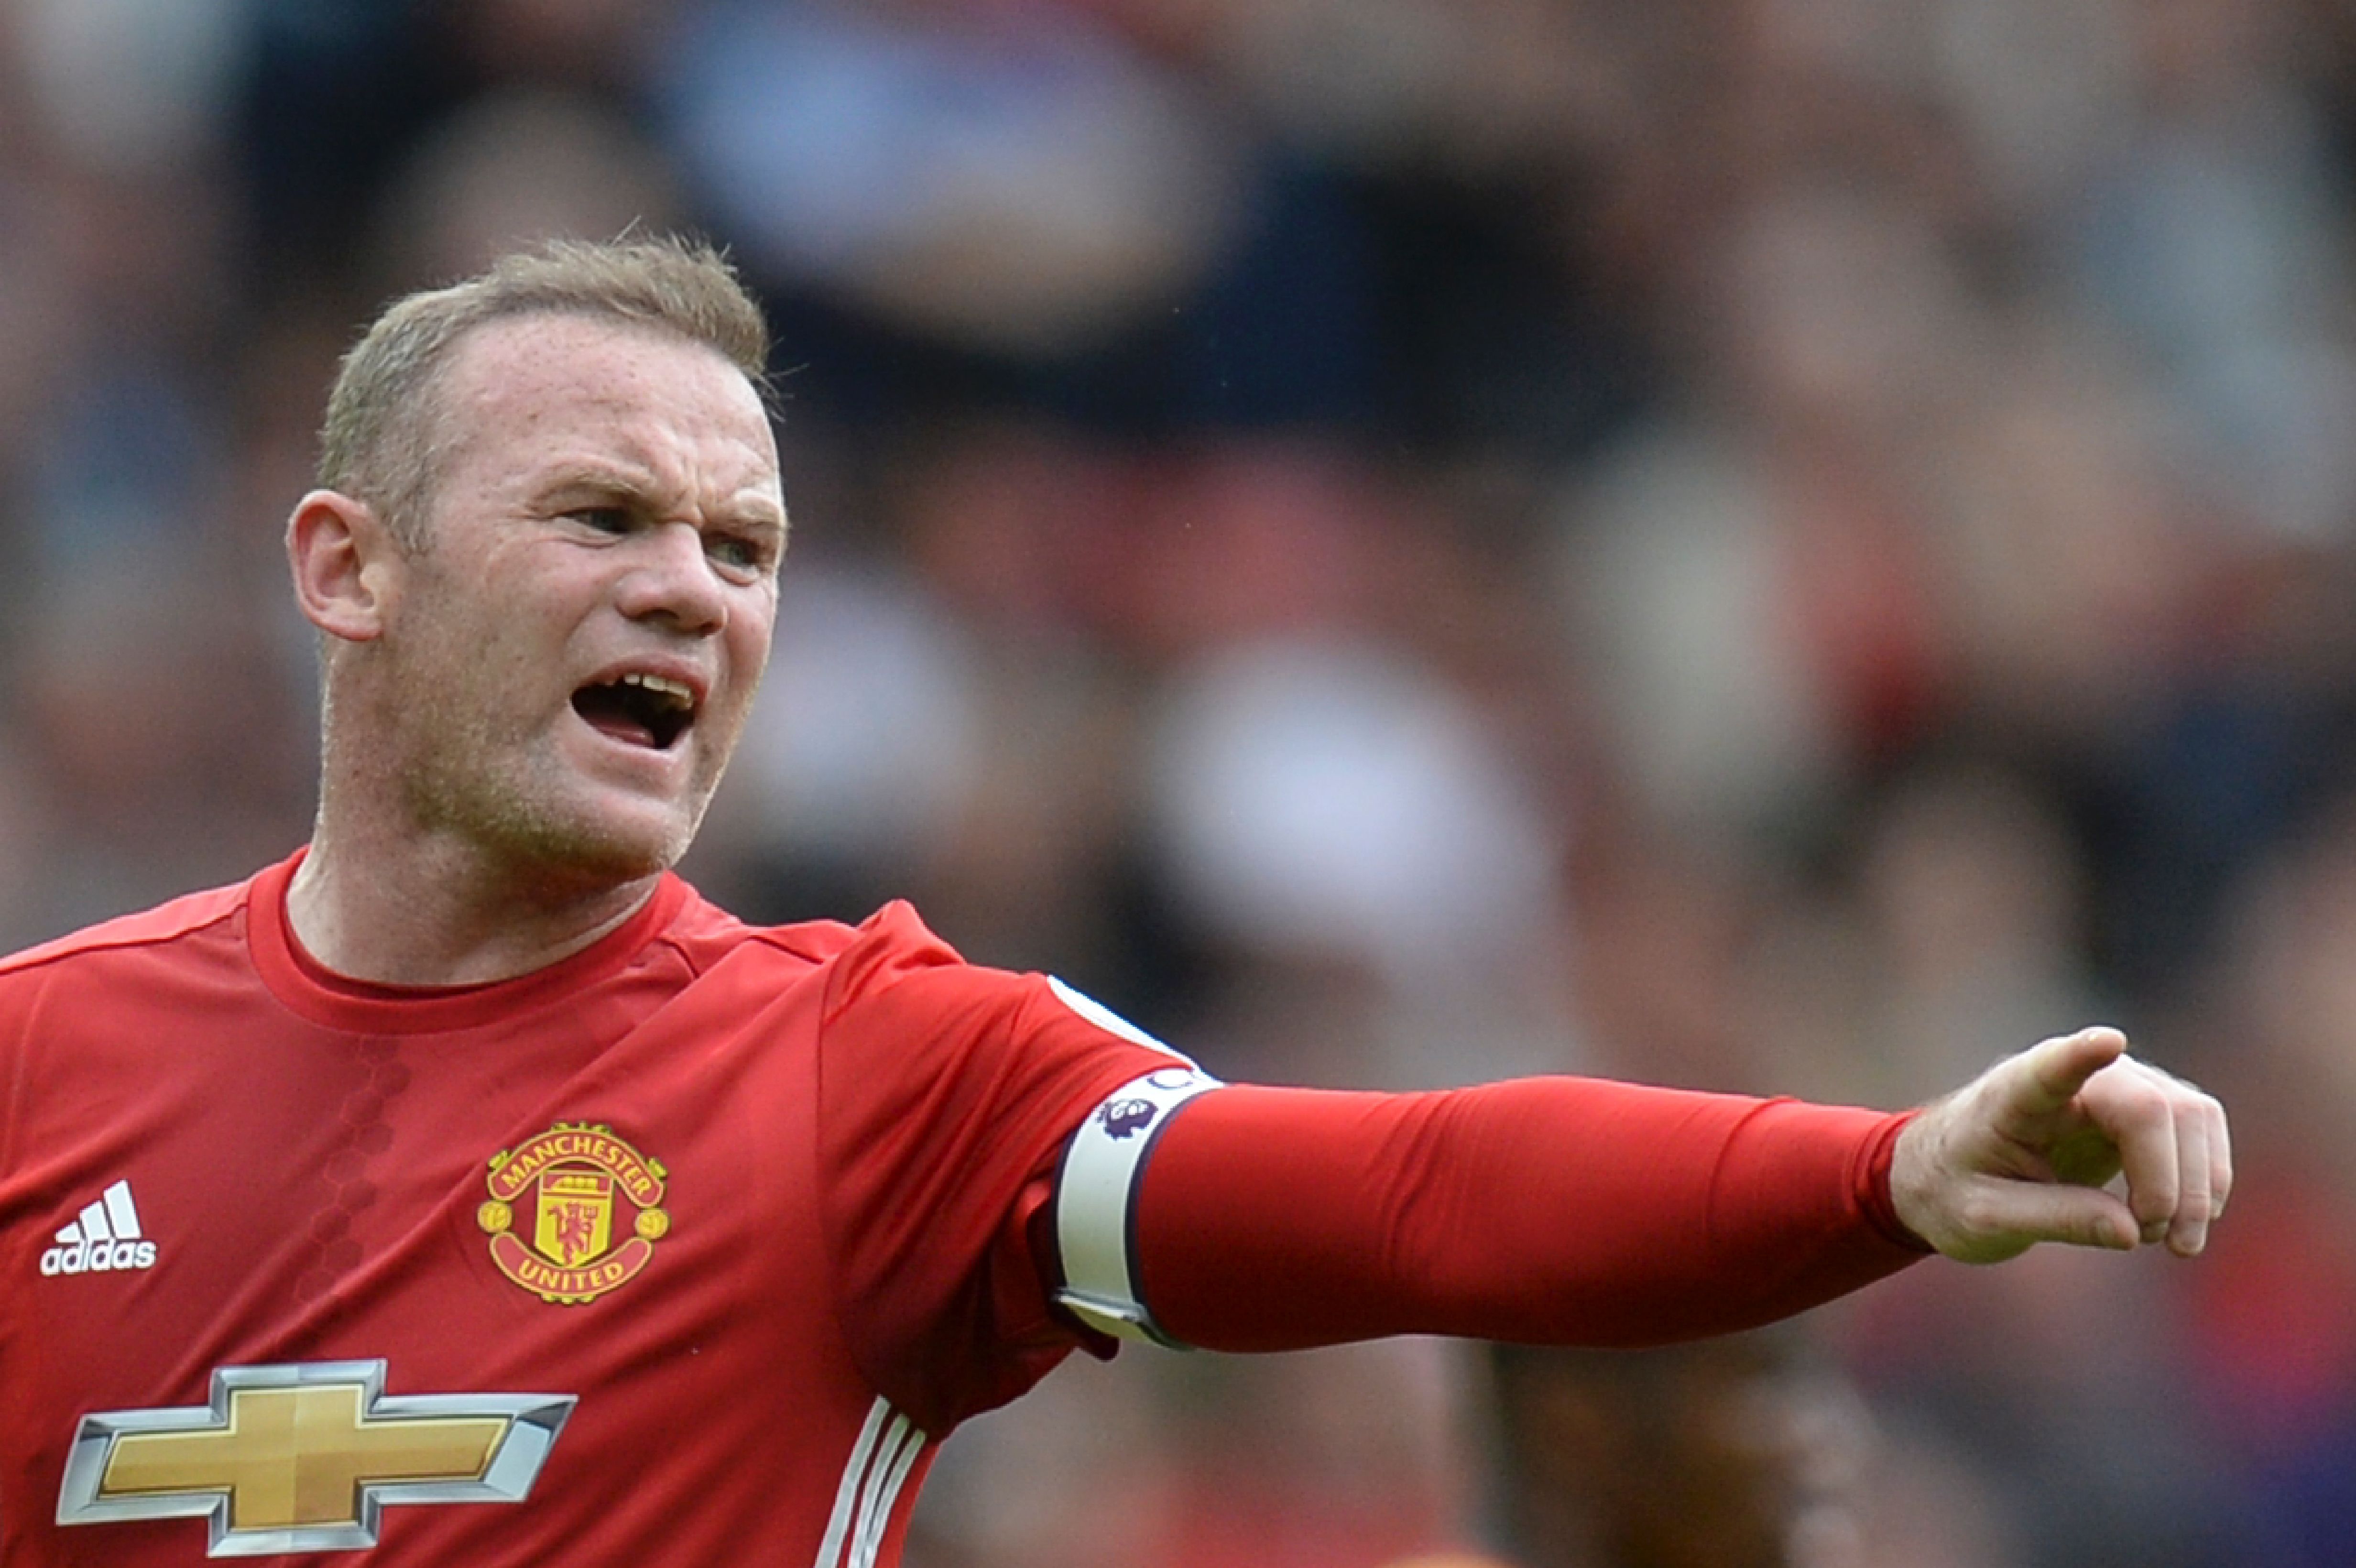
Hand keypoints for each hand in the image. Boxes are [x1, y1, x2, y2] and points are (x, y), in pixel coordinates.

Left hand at [1889, 1027, 2230, 1264]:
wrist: (1951, 1171)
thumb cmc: (1956, 1187)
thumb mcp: (1984, 1218)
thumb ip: (2053, 1218)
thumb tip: (2132, 1232)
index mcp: (2013, 1094)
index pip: (2051, 1066)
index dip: (2081, 1054)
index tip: (2109, 1042)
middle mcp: (2075, 1077)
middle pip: (2152, 1108)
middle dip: (2171, 1181)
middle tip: (2151, 1239)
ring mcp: (2119, 1084)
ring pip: (2192, 1116)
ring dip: (2199, 1186)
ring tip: (2170, 1244)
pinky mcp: (2147, 1106)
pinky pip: (2200, 1130)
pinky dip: (2206, 1180)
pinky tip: (2183, 1223)